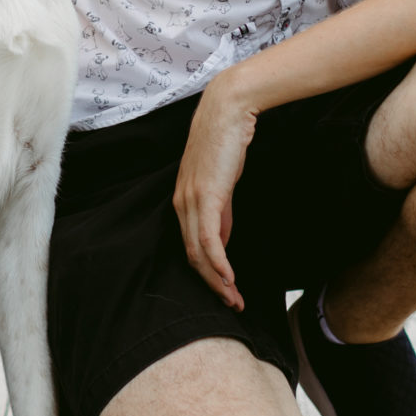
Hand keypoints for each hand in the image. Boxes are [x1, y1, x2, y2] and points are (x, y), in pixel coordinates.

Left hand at [174, 79, 259, 310]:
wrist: (227, 111)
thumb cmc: (225, 143)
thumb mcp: (222, 184)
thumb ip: (220, 213)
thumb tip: (222, 240)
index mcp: (183, 201)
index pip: (190, 247)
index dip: (206, 273)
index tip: (225, 291)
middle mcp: (181, 204)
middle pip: (191, 256)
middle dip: (212, 285)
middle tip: (232, 304)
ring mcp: (191, 200)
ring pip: (198, 253)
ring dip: (217, 280)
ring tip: (234, 298)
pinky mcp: (206, 196)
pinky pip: (208, 239)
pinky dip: (218, 262)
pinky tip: (229, 278)